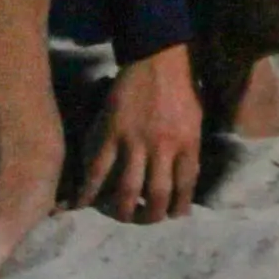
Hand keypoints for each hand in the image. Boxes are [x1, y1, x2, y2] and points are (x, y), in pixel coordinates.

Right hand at [76, 47, 201, 222]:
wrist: (158, 58)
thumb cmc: (182, 88)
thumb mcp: (196, 118)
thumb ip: (188, 148)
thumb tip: (182, 180)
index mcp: (188, 142)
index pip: (185, 185)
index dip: (179, 207)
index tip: (174, 217)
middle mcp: (162, 146)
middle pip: (157, 194)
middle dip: (151, 216)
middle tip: (146, 220)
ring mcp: (134, 141)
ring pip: (127, 190)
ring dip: (123, 211)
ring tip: (121, 216)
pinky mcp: (110, 134)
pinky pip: (97, 170)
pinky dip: (88, 191)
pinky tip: (82, 205)